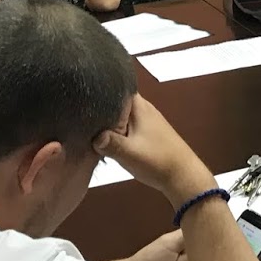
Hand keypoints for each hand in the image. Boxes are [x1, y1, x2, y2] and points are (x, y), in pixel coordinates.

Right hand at [94, 94, 213, 207]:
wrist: (181, 175)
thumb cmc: (157, 160)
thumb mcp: (129, 152)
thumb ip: (109, 142)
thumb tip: (91, 135)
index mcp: (138, 106)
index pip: (116, 86)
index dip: (99, 87)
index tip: (82, 92)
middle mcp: (142, 108)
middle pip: (115, 100)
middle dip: (99, 106)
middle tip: (79, 113)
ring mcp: (145, 119)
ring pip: (119, 114)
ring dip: (106, 120)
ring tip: (85, 125)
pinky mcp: (146, 132)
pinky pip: (125, 125)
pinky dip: (114, 129)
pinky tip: (103, 138)